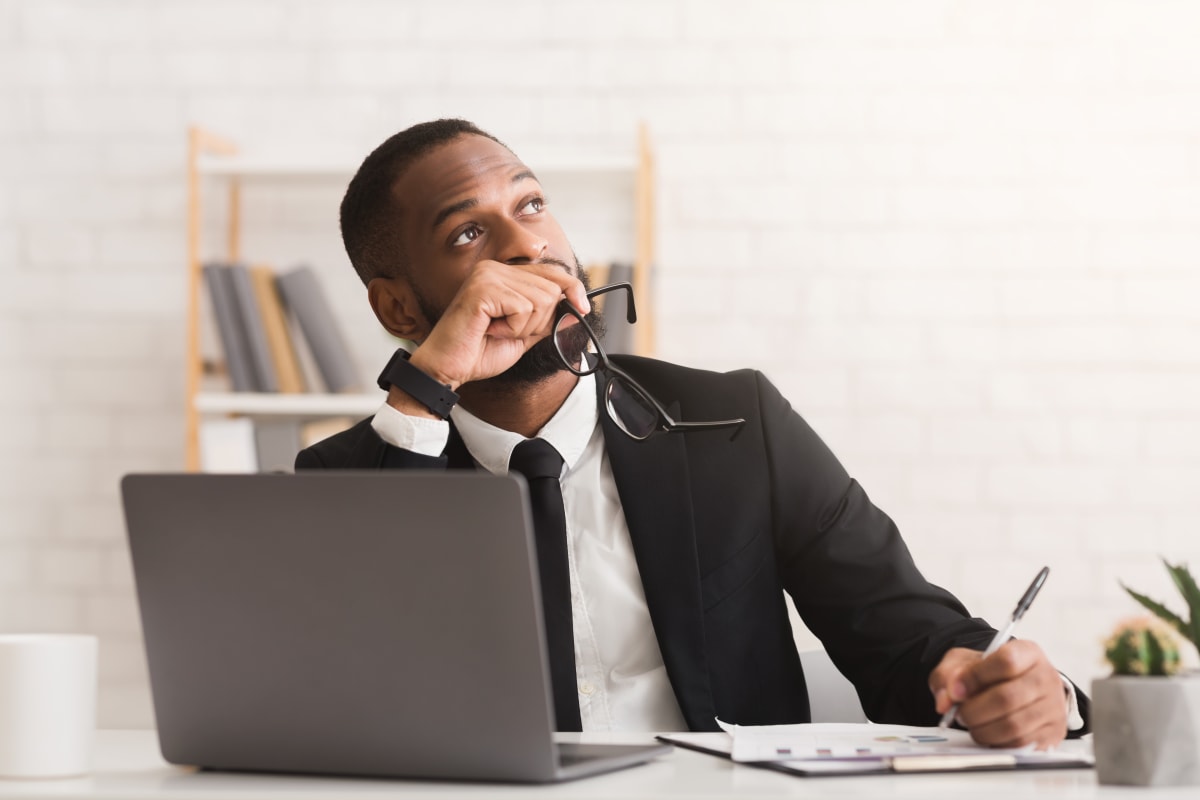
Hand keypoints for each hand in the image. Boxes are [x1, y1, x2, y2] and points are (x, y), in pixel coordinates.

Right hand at [409, 260, 588, 389]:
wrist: (448, 368)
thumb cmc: (479, 352)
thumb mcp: (523, 335)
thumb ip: (547, 320)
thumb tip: (576, 310)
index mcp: (503, 274)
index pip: (551, 273)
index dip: (572, 289)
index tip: (584, 307)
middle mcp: (494, 268)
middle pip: (550, 290)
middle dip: (538, 321)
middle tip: (508, 331)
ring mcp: (487, 275)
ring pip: (540, 300)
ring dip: (524, 326)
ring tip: (496, 331)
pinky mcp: (483, 288)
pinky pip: (522, 308)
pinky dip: (512, 328)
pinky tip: (490, 330)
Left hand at [929, 641, 1067, 748]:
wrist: (1016, 688)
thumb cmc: (991, 675)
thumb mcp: (965, 663)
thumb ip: (949, 675)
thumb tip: (945, 700)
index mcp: (1027, 652)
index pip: (1005, 661)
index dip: (975, 677)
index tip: (956, 690)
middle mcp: (1046, 678)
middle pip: (1007, 698)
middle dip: (974, 710)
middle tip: (960, 713)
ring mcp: (1054, 708)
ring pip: (1013, 726)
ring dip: (982, 729)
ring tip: (972, 722)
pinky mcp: (1053, 734)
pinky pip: (1020, 745)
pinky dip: (997, 743)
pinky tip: (988, 733)